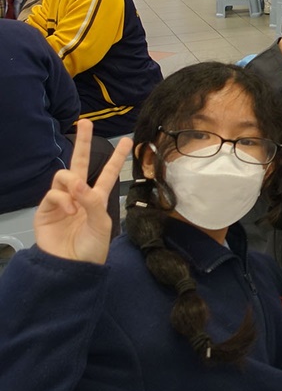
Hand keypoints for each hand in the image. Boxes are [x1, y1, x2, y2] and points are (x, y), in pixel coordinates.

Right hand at [34, 120, 132, 264]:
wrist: (71, 268)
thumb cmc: (91, 248)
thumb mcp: (101, 225)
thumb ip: (93, 203)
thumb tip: (79, 183)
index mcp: (97, 198)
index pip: (108, 173)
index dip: (116, 158)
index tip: (127, 140)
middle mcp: (79, 195)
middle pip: (80, 163)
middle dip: (83, 142)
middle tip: (86, 122)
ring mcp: (61, 201)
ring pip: (64, 175)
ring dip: (72, 182)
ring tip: (77, 198)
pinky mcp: (46, 209)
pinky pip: (53, 193)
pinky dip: (62, 199)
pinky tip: (69, 211)